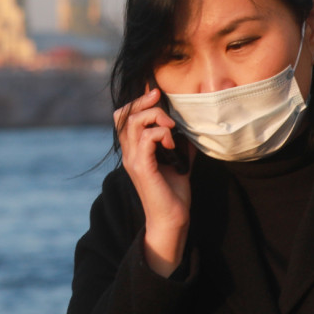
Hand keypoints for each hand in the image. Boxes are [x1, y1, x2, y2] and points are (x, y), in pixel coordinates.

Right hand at [114, 86, 195, 276]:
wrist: (172, 218)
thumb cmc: (174, 193)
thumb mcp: (179, 161)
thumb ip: (180, 143)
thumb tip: (191, 126)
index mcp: (133, 150)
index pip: (123, 117)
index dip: (137, 102)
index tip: (157, 94)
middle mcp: (128, 153)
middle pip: (124, 115)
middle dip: (144, 101)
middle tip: (162, 102)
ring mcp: (133, 160)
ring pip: (135, 122)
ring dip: (156, 117)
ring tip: (171, 127)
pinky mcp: (142, 168)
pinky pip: (147, 138)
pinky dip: (162, 134)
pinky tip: (172, 145)